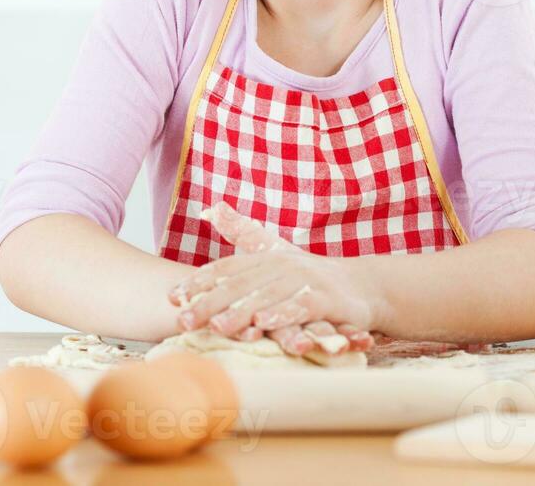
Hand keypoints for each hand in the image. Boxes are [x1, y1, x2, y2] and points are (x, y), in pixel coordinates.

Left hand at [168, 202, 377, 356]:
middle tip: (183, 319)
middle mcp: (281, 266)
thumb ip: (243, 233)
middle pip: (241, 285)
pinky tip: (265, 323)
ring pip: (267, 297)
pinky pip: (302, 307)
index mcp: (265, 257)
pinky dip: (284, 314)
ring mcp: (304, 281)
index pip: (226, 268)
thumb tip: (212, 208)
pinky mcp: (326, 299)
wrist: (362, 287)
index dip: (199, 282)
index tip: (172, 297)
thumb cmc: (310, 275)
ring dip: (241, 312)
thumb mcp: (275, 252)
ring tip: (216, 325)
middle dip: (210, 303)